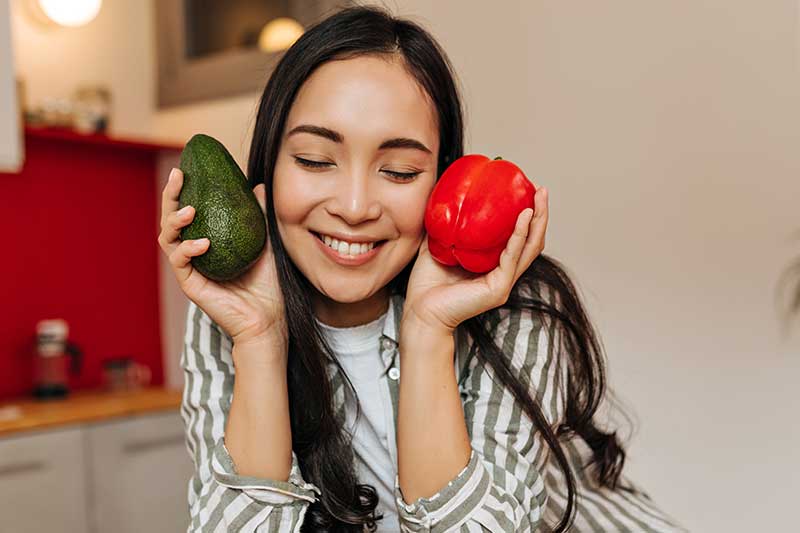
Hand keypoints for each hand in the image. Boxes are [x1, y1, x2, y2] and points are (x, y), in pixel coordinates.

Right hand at [157, 168, 287, 353]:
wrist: (268, 318)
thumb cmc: (266, 284)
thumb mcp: (265, 242)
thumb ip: (259, 215)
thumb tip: (259, 185)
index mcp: (206, 241)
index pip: (188, 211)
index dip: (183, 190)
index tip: (186, 169)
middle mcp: (193, 253)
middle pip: (170, 220)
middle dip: (170, 197)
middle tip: (179, 178)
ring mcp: (190, 269)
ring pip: (167, 239)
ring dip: (174, 221)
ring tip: (189, 211)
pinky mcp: (191, 285)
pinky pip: (180, 263)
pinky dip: (188, 249)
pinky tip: (202, 243)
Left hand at [402, 184, 548, 334]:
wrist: (419, 311)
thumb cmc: (426, 284)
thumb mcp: (439, 244)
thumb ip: (447, 226)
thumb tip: (447, 197)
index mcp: (492, 265)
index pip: (518, 239)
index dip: (526, 216)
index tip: (527, 192)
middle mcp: (502, 273)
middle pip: (531, 241)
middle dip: (540, 214)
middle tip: (541, 190)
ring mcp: (503, 282)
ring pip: (529, 248)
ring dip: (537, 221)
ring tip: (539, 199)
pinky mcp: (498, 288)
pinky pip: (513, 257)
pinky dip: (519, 236)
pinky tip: (523, 217)